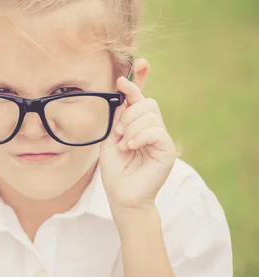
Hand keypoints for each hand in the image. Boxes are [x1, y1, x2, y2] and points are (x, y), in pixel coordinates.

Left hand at [99, 77, 175, 224]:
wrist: (121, 195)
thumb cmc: (115, 170)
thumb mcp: (110, 140)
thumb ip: (117, 119)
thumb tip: (124, 99)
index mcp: (139, 126)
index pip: (139, 101)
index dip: (133, 87)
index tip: (120, 81)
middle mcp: (152, 130)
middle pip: (147, 104)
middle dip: (129, 114)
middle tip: (118, 132)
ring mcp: (161, 140)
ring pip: (150, 116)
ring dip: (131, 129)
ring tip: (124, 146)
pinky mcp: (167, 151)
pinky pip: (156, 131)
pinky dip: (140, 136)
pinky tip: (130, 147)